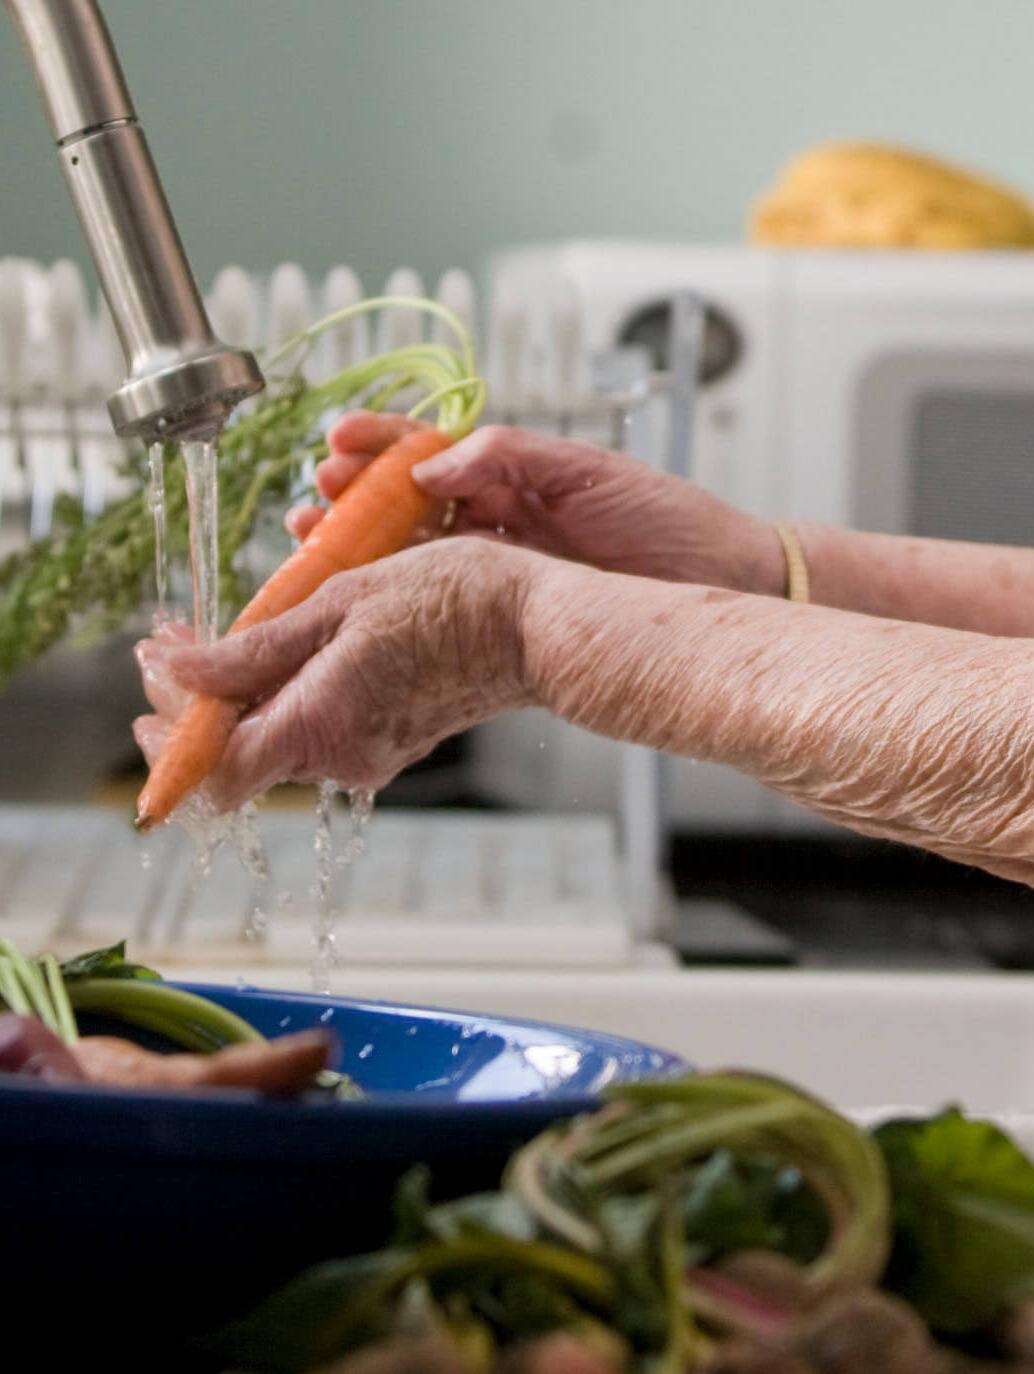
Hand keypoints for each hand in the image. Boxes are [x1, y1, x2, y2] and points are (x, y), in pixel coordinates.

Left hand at [134, 535, 545, 805]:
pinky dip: (289, 692)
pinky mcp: (389, 740)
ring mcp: (368, 753)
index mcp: (319, 725)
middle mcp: (339, 756)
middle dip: (195, 703)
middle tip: (175, 644)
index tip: (152, 671)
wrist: (540, 624)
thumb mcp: (342, 601)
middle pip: (238, 755)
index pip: (212, 774)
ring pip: (275, 737)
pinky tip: (292, 646)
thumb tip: (175, 671)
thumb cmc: (454, 599)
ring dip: (241, 693)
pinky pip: (317, 726)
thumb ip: (254, 647)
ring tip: (231, 633)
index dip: (169, 736)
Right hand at [287, 418, 783, 593]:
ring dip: (358, 548)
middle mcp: (497, 521)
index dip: (381, 445)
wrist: (722, 581)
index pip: (430, 452)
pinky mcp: (508, 616)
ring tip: (313, 541)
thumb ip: (509, 457)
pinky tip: (359, 600)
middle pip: (403, 505)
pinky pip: (438, 606)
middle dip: (352, 498)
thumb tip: (433, 464)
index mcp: (514, 475)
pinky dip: (394, 600)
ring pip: (410, 555)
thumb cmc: (668, 519)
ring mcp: (499, 569)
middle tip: (315, 497)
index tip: (339, 441)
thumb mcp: (588, 471)